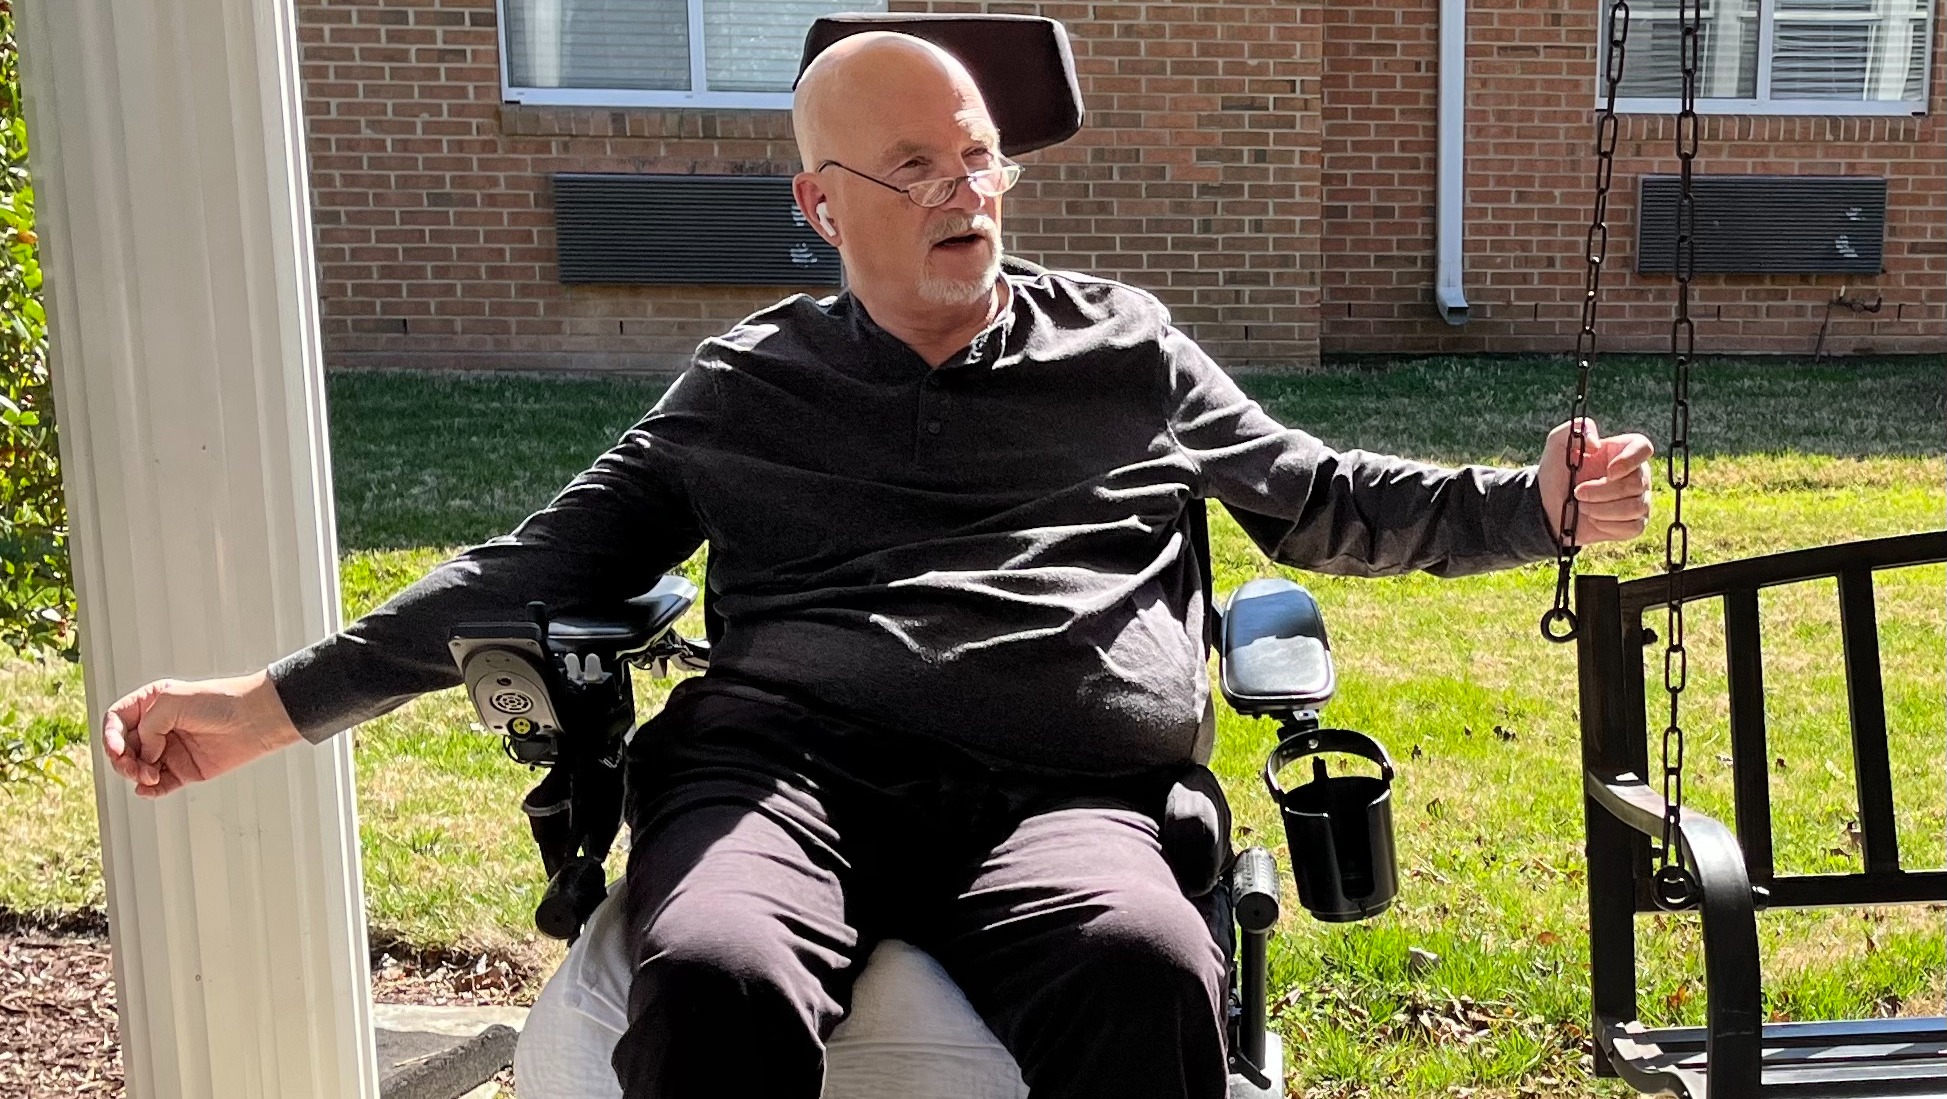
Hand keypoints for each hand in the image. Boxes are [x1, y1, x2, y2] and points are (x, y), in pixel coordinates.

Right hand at [100, 671, 303, 797]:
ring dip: (136, 775)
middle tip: (133, 767)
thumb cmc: (218, 702)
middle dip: (122, 760)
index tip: (117, 748)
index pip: (117, 721)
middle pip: (124, 749)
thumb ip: (147, 726)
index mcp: (151, 704)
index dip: (110, 736)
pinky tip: (148, 790)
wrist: (254, 719)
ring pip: (138, 769)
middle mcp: (158, 728)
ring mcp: (170, 750)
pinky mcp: (184, 770)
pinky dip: (150, 790)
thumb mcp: (171, 702)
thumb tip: (145, 754)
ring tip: (148, 775)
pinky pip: (159, 786)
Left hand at [1537, 418, 1654, 545]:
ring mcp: (1639, 499)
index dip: (1630, 460)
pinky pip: (1633, 527)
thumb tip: (1597, 443)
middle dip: (1601, 491)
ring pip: (1635, 507)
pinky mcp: (1635, 523)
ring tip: (1582, 505)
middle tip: (1577, 492)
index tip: (1608, 471)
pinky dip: (1608, 525)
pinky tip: (1592, 519)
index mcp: (1622, 451)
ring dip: (1601, 509)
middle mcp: (1637, 474)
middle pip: (1637, 483)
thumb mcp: (1558, 443)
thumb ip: (1577, 428)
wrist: (1548, 505)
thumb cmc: (1557, 472)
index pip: (1644, 448)